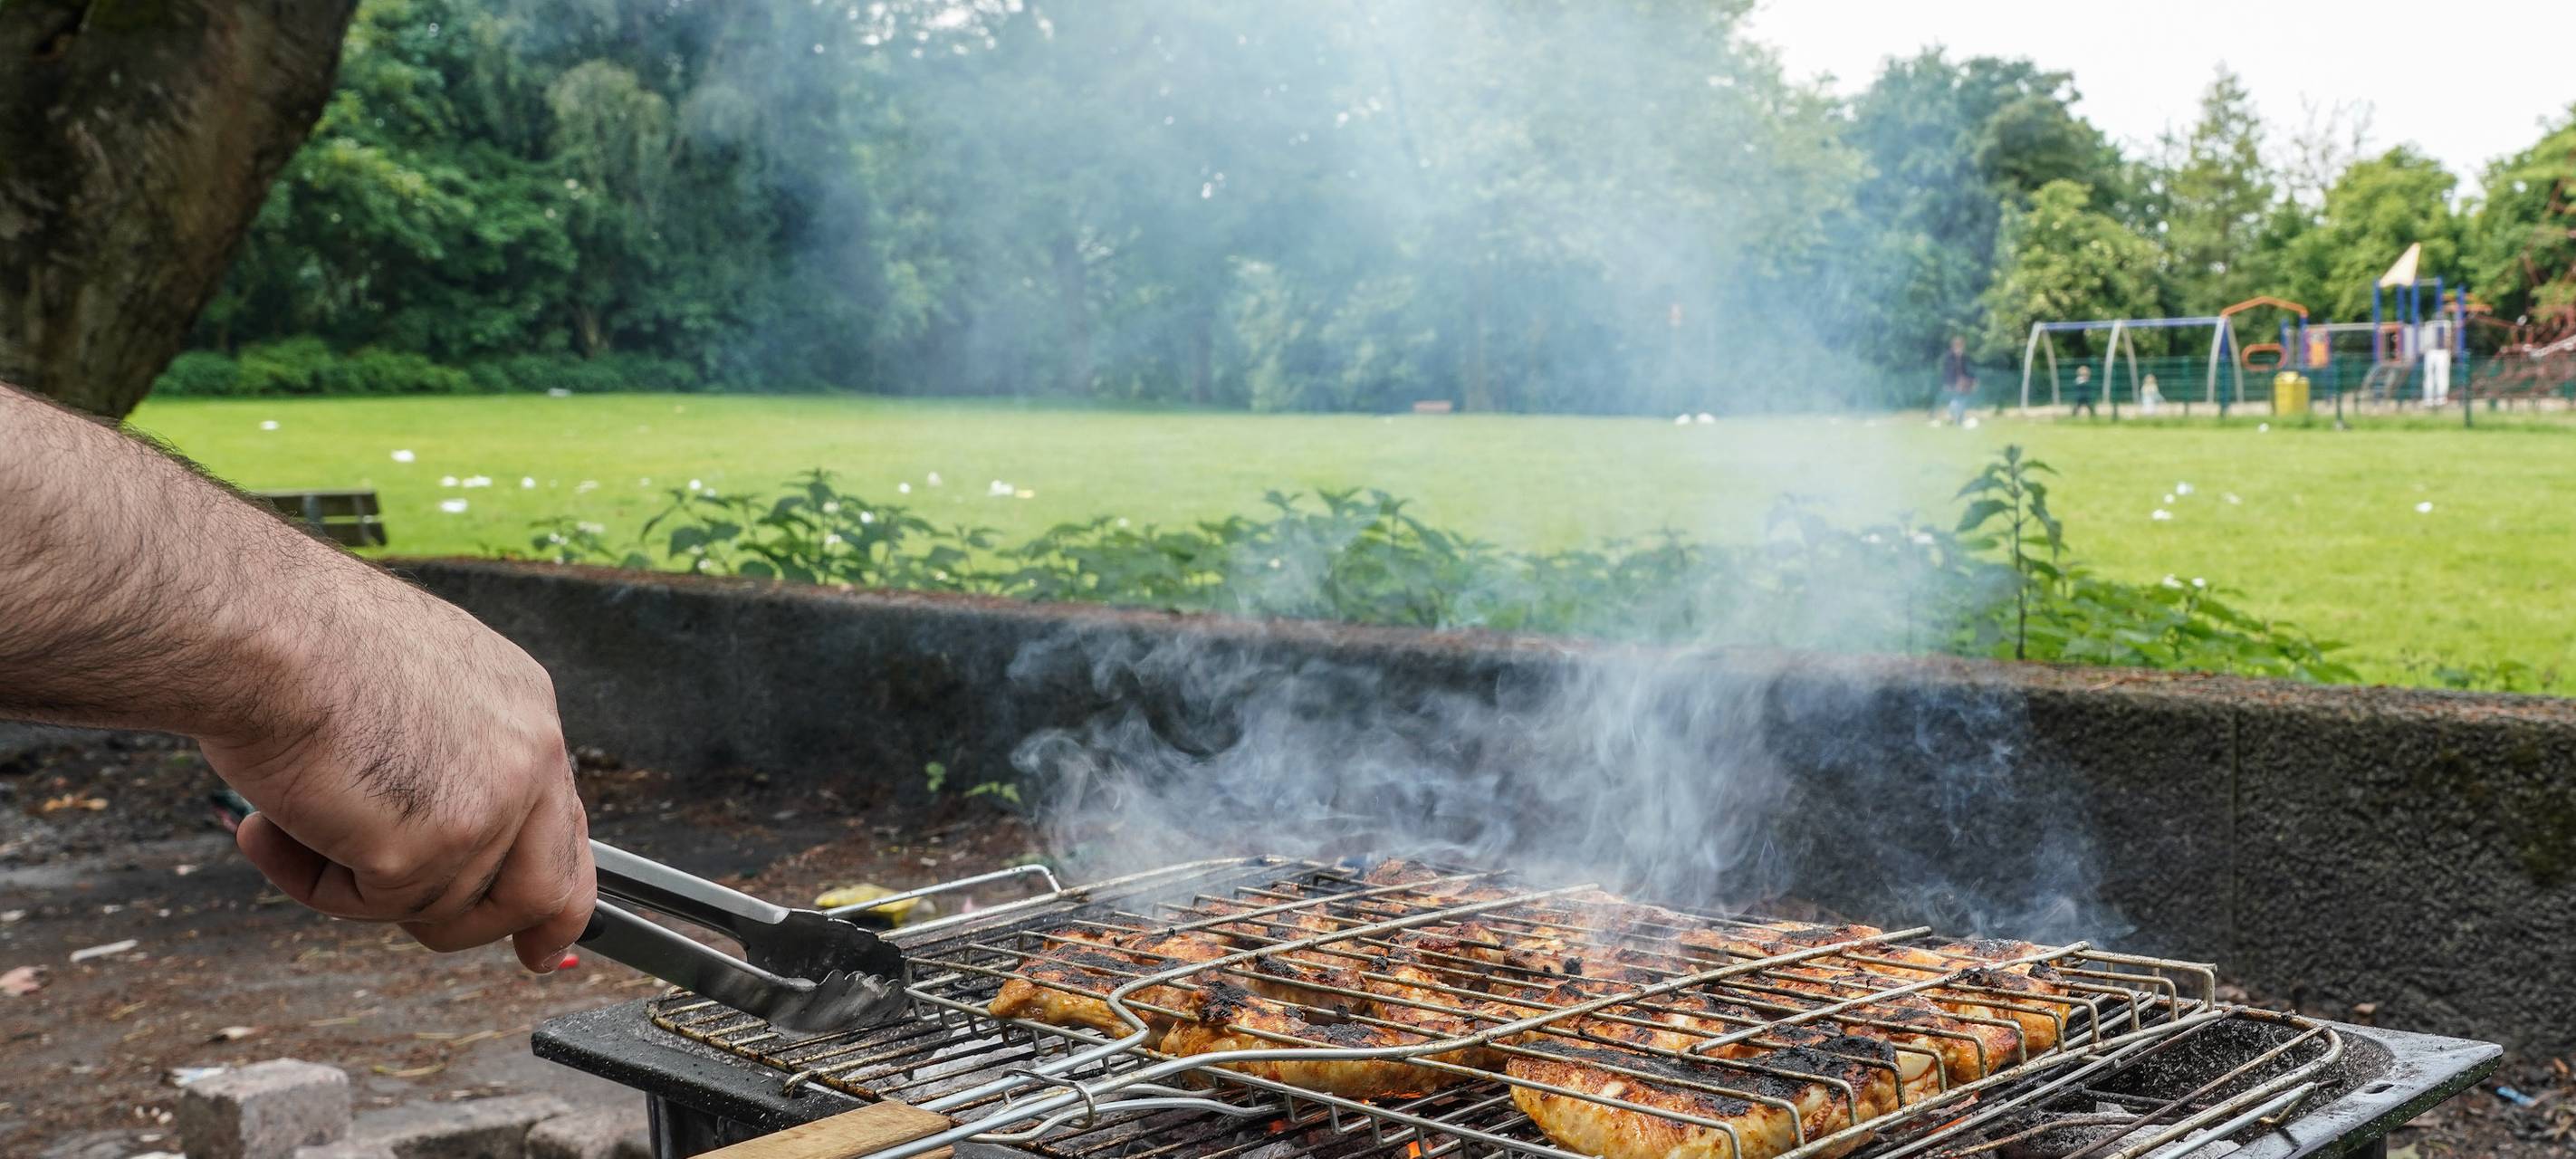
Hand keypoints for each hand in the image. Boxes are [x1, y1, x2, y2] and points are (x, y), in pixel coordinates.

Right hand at [202, 588, 594, 972]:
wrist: (256, 626)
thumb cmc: (301, 644)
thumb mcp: (411, 692)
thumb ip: (444, 759)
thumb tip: (439, 834)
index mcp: (525, 711)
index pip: (566, 826)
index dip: (553, 898)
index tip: (539, 946)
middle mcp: (528, 755)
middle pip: (539, 892)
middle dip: (473, 926)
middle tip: (404, 919)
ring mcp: (489, 804)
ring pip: (439, 906)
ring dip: (355, 882)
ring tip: (293, 815)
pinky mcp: (428, 847)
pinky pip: (373, 906)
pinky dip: (312, 881)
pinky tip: (273, 820)